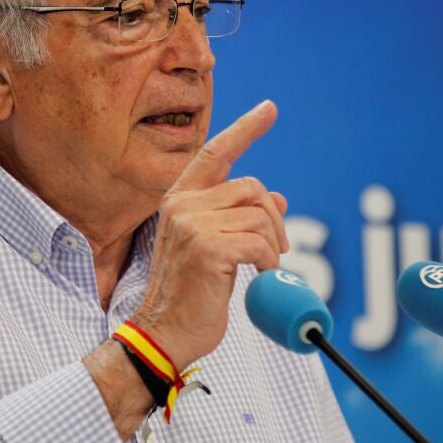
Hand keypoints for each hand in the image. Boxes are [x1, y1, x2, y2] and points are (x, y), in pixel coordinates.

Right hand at [132, 100, 289, 370]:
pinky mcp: (208, 248)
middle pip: (251, 188)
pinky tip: (259, 276)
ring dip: (272, 245)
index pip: (215, 153)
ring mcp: (192, 224)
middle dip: (273, 219)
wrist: (163, 333)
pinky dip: (269, 261)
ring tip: (262, 268)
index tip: (269, 108)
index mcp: (179, 199)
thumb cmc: (189, 295)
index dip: (245, 129)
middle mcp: (182, 204)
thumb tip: (278, 197)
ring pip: (260, 216)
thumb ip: (239, 218)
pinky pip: (260, 243)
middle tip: (276, 251)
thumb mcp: (215, 248)